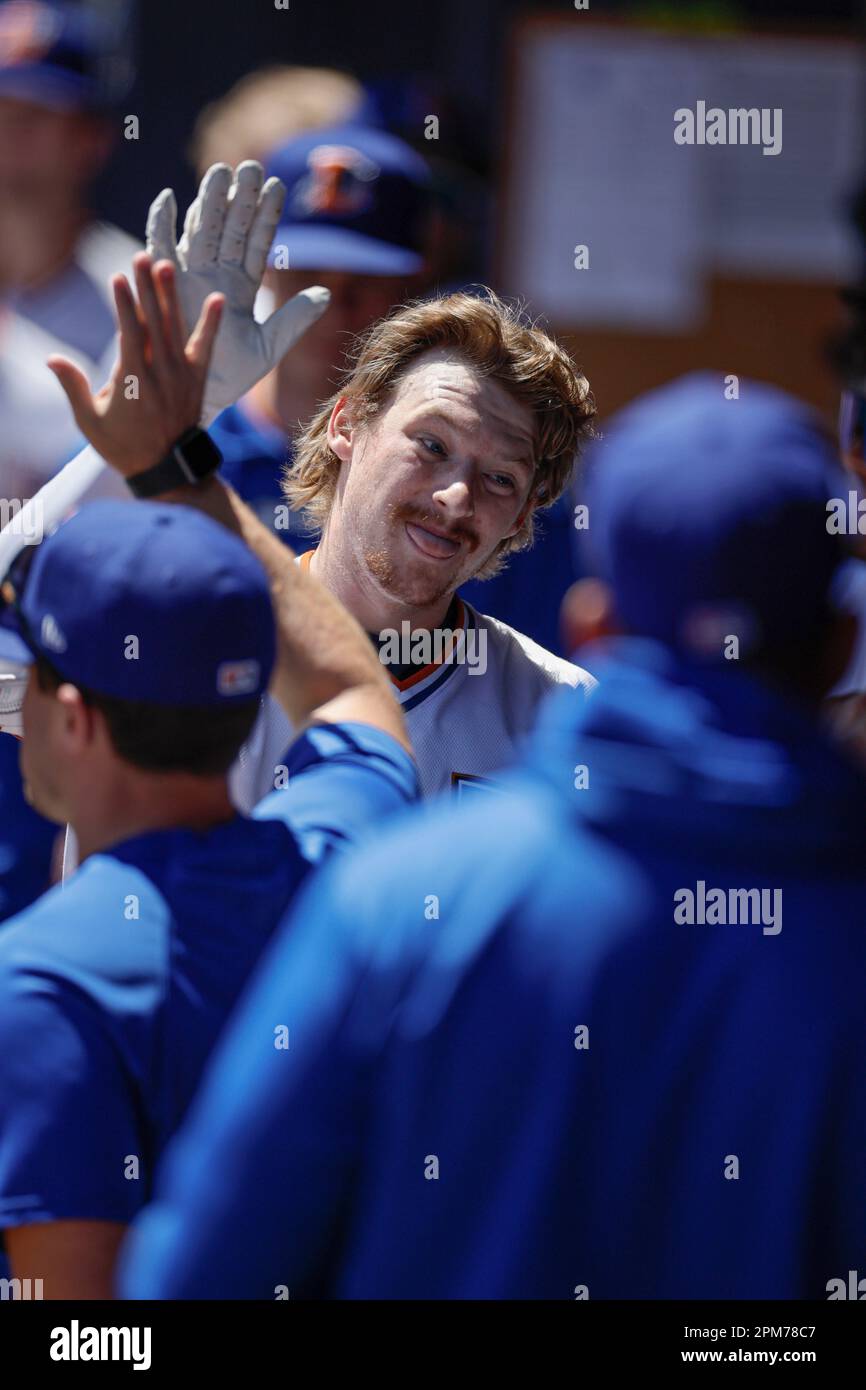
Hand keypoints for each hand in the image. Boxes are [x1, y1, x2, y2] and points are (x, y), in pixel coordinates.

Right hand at [46, 253, 223, 476]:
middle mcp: (160, 373)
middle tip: (142, 257)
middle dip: (147, 288)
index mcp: (133, 381)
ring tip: (166, 266)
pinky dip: (210, 324)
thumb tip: (52, 359)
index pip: (130, 334)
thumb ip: (74, 387)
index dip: (125, 305)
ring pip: (175, 328)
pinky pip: (205, 348)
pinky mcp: (196, 380)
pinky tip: (218, 300)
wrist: (167, 469)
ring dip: (170, 296)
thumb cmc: (123, 446)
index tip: (119, 278)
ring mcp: (181, 375)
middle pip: (154, 323)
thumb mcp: (91, 422)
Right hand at [146, 161, 330, 423]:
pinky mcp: (165, 286)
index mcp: (241, 286)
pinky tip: (169, 198)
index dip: (266, 217)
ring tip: (220, 174)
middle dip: (239, 199)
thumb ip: (294, 320)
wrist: (199, 396)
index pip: (256, 243)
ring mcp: (190, 277)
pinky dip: (161, 224)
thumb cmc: (231, 374)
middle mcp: (216, 275)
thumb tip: (326, 295)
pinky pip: (160, 248)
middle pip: (229, 229)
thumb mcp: (269, 346)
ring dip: (208, 204)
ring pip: (200, 232)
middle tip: (250, 167)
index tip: (277, 186)